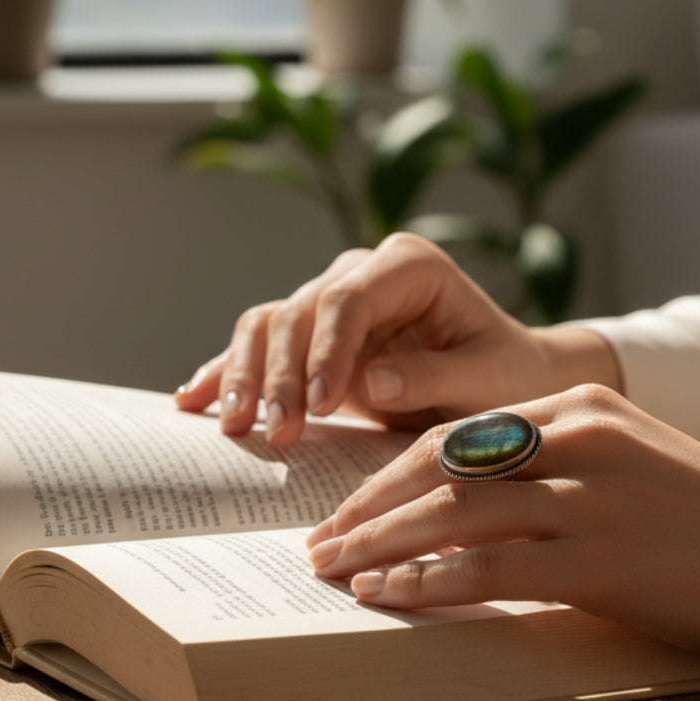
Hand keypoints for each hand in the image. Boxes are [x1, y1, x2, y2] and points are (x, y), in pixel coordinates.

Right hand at [174, 232, 618, 444]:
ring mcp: (332, 299)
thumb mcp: (487, 381)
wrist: (504, 379)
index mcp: (409, 267)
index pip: (349, 299)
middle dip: (281, 375)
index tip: (319, 406)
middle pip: (300, 312)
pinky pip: (261, 344)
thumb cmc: (505, 377)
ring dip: (246, 376)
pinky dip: (229, 371)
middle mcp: (362, 272)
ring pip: (269, 323)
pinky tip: (194, 401)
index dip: (326, 350)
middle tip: (274, 434)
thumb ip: (433, 377)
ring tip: (233, 428)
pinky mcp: (312, 334)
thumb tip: (369, 383)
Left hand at [306, 383, 699, 667]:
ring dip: (382, 545)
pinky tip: (392, 596)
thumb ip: (559, 468)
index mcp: (580, 403)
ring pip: (453, 512)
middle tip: (321, 541)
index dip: (392, 473)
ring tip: (335, 571)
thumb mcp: (633, 463)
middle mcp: (575, 435)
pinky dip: (432, 582)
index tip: (352, 507)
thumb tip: (474, 511)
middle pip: (440, 464)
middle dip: (370, 506)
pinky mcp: (601, 556)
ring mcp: (587, 494)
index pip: (457, 433)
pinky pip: (490, 567)